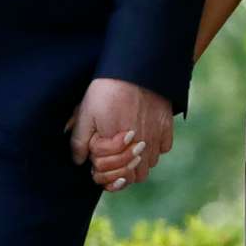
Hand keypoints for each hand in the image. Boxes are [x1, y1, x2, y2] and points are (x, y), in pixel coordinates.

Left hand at [67, 78, 174, 192]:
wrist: (134, 68)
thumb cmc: (106, 91)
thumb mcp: (85, 114)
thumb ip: (79, 142)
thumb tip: (79, 162)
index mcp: (116, 147)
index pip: (112, 176)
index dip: (100, 168)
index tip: (96, 156)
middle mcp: (139, 147)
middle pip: (134, 177)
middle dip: (121, 170)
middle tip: (111, 155)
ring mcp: (156, 138)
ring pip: (150, 165)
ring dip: (138, 161)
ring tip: (126, 146)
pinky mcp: (167, 127)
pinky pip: (163, 149)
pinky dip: (154, 147)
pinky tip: (142, 135)